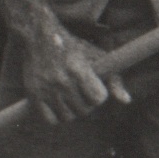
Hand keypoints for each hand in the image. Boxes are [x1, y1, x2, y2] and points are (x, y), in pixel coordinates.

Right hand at [16, 7, 128, 124]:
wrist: (39, 37)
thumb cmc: (73, 48)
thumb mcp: (97, 57)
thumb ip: (114, 79)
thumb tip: (126, 101)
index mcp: (79, 69)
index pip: (97, 98)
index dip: (98, 94)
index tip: (93, 86)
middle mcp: (62, 80)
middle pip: (84, 110)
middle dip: (85, 103)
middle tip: (79, 92)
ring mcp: (46, 88)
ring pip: (68, 117)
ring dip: (72, 111)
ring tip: (69, 99)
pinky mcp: (33, 93)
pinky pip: (50, 120)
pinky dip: (55, 117)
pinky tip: (57, 106)